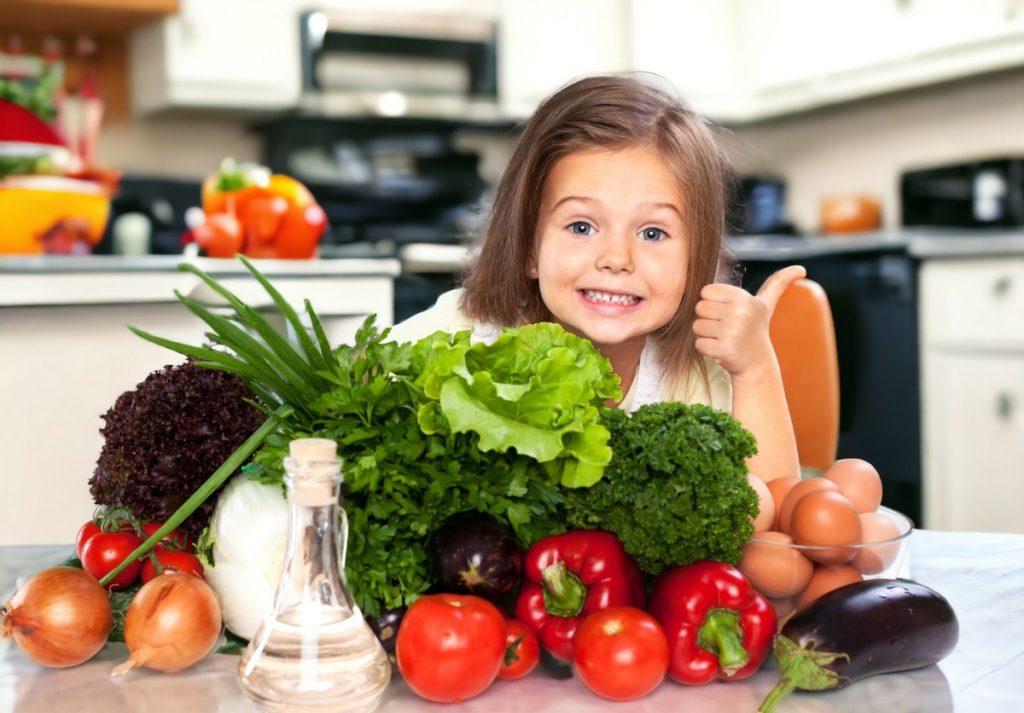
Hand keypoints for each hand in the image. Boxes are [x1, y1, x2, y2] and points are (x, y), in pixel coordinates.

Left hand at [692, 265, 806, 377]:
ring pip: (697, 326)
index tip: (728, 312)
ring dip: (706, 335)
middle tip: (725, 328)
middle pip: (700, 308)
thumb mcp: (766, 305)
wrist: (757, 364)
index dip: (713, 303)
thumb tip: (801, 269)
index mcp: (745, 299)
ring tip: (724, 338)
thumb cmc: (755, 330)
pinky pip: (699, 344)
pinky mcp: (724, 350)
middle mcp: (740, 313)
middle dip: (708, 319)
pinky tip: (721, 350)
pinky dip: (706, 349)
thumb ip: (778, 283)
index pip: (706, 292)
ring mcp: (732, 332)